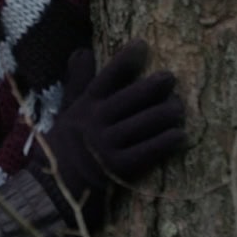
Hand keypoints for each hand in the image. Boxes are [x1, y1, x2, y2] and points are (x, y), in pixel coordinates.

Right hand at [31, 40, 185, 228]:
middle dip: (154, 86)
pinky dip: (166, 141)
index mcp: (85, 106)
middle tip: (171, 78)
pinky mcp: (118, 168)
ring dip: (166, 113)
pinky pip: (148, 150)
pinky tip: (180, 135)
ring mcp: (107, 145)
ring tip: (179, 108)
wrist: (55, 190)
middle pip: (131, 97)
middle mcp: (95, 122)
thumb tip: (82, 49)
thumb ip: (79, 82)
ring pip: (144, 122)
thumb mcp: (68, 111)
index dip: (125, 60)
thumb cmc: (65, 146)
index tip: (142, 45)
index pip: (106, 77)